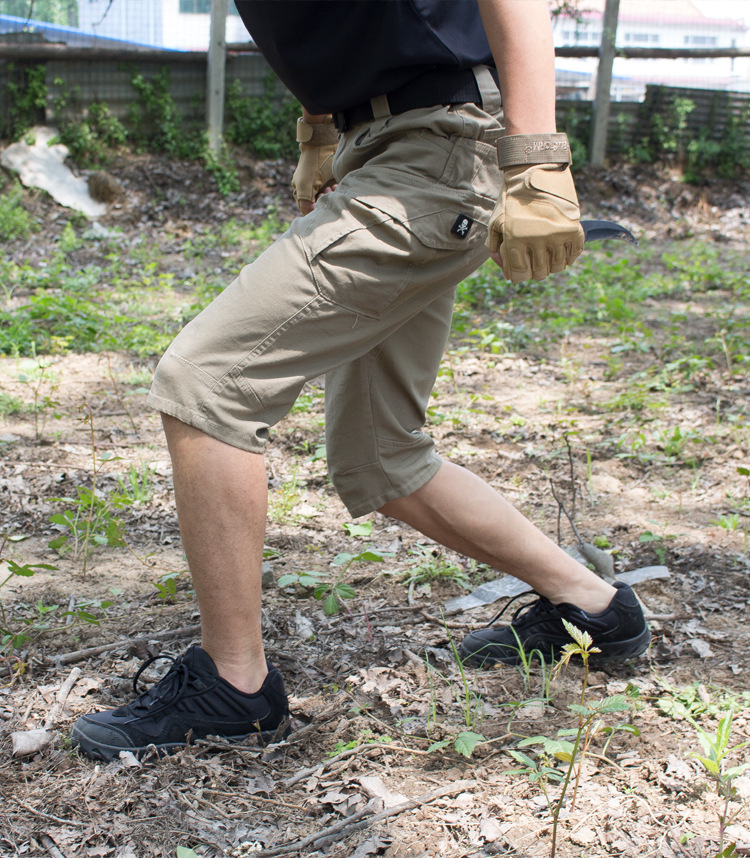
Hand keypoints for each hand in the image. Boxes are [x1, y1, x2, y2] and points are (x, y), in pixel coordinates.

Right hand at [292, 117, 337, 213]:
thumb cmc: (313, 163)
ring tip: (332, 187)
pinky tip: (335, 185)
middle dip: (324, 201)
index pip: (308, 211)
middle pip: (319, 206)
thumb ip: (305, 200)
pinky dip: (336, 192)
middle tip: (327, 191)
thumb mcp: (305, 184)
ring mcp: (321, 187)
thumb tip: (309, 212)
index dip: (314, 209)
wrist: (324, 142)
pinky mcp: (331, 182)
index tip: (321, 199)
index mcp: (301, 192)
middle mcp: (311, 191)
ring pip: (328, 201)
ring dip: (331, 197)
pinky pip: (335, 194)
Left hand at [486, 134, 584, 281]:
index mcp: (516, 239)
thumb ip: (498, 248)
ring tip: (547, 256)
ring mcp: (557, 234)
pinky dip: (569, 256)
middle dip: (535, 271)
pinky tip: (562, 251)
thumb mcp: (496, 221)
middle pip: (540, 272)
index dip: (518, 276)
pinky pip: (574, 253)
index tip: (519, 270)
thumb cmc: (511, 197)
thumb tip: (508, 274)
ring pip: (558, 266)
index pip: (520, 274)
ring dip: (552, 265)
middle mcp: (538, 239)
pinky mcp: (572, 227)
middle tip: (534, 263)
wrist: (534, 168)